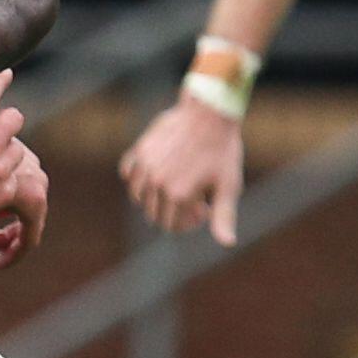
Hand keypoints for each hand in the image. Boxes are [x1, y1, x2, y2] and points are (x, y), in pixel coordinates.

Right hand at [122, 98, 243, 244]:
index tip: (204, 207)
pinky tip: (154, 175)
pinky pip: (128, 174)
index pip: (171, 226)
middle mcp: (158, 183)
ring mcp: (146, 166)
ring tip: (176, 185)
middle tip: (195, 196)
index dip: (188, 222)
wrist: (210, 113)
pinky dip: (137, 179)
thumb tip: (227, 243)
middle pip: (154, 214)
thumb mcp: (228, 186)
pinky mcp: (139, 150)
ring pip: (139, 197)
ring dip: (154, 198)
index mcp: (179, 196)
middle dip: (173, 212)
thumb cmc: (223, 151)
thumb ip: (224, 217)